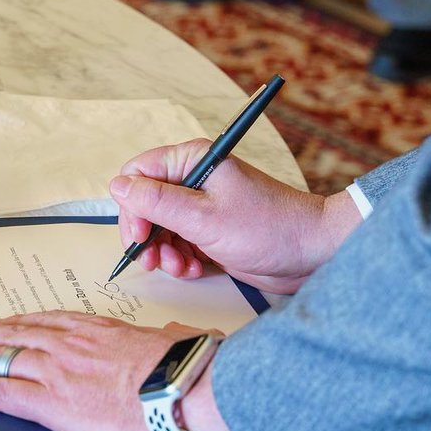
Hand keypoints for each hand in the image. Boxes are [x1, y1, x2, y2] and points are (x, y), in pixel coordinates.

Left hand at [0, 311, 239, 430]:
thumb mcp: (176, 346)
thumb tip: (175, 342)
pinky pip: (3, 394)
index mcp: (102, 331)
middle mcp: (73, 345)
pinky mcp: (54, 404)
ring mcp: (59, 372)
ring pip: (1, 358)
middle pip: (15, 335)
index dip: (18, 324)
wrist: (189, 389)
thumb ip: (165, 344)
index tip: (0, 324)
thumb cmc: (191, 372)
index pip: (48, 323)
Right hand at [110, 139, 361, 292]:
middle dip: (145, 235)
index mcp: (192, 161)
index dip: (131, 206)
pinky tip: (193, 269)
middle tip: (151, 260)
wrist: (312, 252)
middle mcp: (194, 180)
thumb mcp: (204, 218)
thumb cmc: (269, 228)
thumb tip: (117, 186)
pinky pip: (177, 243)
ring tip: (179, 267)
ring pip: (158, 228)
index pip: (138, 174)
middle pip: (144, 204)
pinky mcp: (209, 230)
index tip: (139, 234)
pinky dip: (179, 259)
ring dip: (162, 252)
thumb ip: (157, 202)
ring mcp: (201, 206)